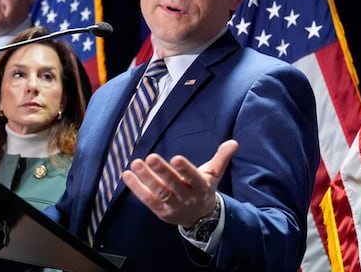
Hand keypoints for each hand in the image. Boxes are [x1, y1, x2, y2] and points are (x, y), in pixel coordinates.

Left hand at [121, 139, 237, 227]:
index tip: (176, 158)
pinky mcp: (161, 212)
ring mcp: (173, 206)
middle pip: (173, 185)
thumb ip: (221, 157)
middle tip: (150, 157)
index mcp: (201, 187)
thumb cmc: (203, 188)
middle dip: (162, 171)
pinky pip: (147, 200)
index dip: (185, 169)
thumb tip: (233, 142)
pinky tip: (127, 175)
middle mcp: (187, 198)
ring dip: (146, 178)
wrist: (200, 218)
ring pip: (159, 192)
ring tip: (136, 163)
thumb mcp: (214, 174)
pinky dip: (136, 188)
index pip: (193, 178)